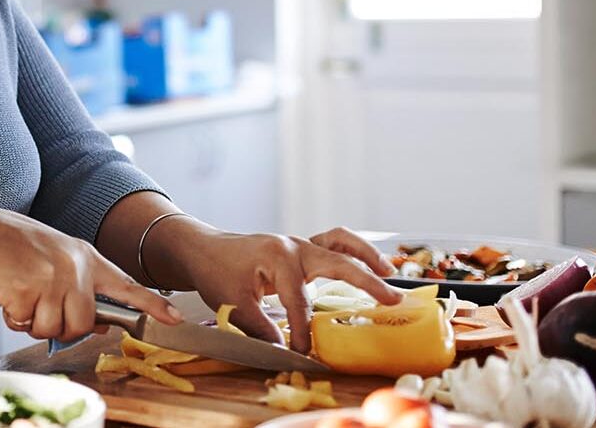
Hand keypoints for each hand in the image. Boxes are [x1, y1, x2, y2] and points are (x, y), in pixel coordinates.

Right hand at [0, 207, 183, 341]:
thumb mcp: (54, 257)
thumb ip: (79, 285)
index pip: (126, 285)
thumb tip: (101, 324)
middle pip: (84, 323)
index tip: (175, 319)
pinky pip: (27, 325)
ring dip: (34, 323)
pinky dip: (13, 317)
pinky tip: (6, 293)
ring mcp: (52, 279)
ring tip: (20, 295)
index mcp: (84, 256)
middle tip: (38, 306)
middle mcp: (74, 267)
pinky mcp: (28, 291)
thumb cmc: (11, 246)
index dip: (152, 305)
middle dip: (60, 326)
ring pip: (55, 329)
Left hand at [171, 224, 400, 353]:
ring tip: (389, 273)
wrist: (203, 249)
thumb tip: (284, 350)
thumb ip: (260, 328)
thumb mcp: (232, 303)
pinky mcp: (300, 248)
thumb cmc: (215, 272)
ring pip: (341, 243)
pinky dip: (353, 251)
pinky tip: (370, 264)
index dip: (303, 331)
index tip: (304, 352)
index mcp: (278, 258)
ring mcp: (299, 244)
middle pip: (338, 263)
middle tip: (392, 301)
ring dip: (367, 256)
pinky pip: (333, 243)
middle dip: (367, 282)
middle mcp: (294, 246)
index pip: (299, 302)